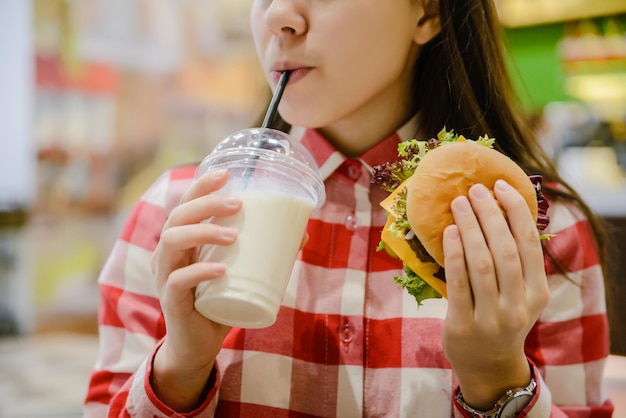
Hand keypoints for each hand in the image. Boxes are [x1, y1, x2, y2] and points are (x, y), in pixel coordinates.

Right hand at [150, 169, 240, 410]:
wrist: (198, 345)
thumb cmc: (220, 302)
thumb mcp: (241, 273)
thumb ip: (264, 252)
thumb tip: (303, 233)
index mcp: (182, 241)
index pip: (185, 204)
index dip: (201, 186)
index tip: (226, 173)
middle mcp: (167, 254)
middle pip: (177, 216)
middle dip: (206, 204)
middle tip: (237, 203)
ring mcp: (164, 276)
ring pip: (172, 241)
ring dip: (203, 231)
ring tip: (234, 234)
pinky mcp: (170, 300)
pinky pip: (178, 280)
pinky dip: (200, 271)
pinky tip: (221, 270)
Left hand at [442, 180, 549, 408]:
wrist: (488, 365)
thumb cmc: (501, 318)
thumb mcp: (521, 296)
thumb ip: (516, 263)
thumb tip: (498, 210)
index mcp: (538, 293)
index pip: (530, 244)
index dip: (516, 211)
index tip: (500, 187)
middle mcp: (519, 305)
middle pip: (505, 249)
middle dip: (490, 214)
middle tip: (474, 190)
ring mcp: (491, 317)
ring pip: (482, 262)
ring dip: (469, 227)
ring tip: (458, 204)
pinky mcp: (463, 324)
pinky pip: (458, 281)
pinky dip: (454, 252)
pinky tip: (448, 232)